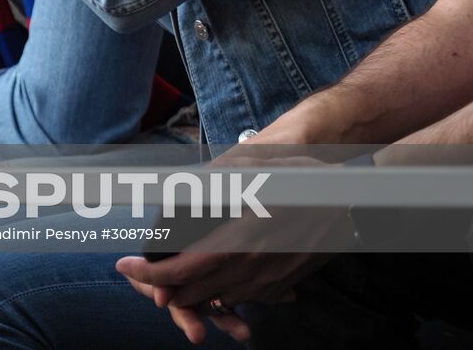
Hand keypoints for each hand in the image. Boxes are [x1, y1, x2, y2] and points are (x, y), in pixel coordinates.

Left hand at [116, 155, 350, 343]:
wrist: (349, 201)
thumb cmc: (293, 177)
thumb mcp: (245, 173)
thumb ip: (206, 189)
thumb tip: (169, 200)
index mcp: (234, 244)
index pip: (178, 272)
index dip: (146, 274)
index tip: (123, 266)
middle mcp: (248, 271)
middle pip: (191, 292)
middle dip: (161, 287)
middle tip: (139, 272)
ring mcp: (266, 283)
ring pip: (214, 298)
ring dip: (188, 291)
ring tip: (169, 273)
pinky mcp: (280, 286)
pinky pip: (240, 297)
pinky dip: (217, 290)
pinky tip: (210, 273)